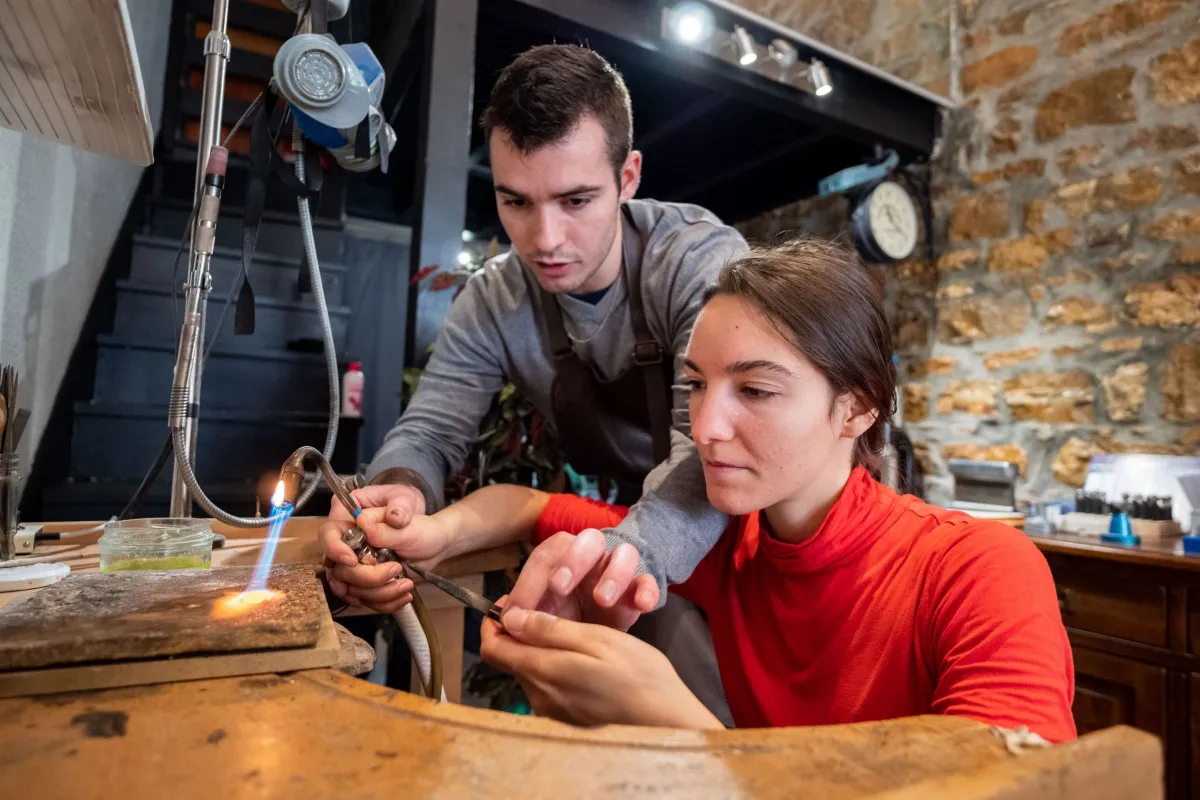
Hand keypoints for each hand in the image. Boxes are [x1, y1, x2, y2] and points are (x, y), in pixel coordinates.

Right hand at [318, 483, 426, 612]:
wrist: (436, 547)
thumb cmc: (422, 528)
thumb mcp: (407, 523)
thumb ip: (384, 526)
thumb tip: (362, 522)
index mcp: (354, 521)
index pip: (328, 533)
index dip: (334, 549)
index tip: (352, 560)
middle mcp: (350, 546)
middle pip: (339, 569)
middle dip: (368, 577)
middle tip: (396, 569)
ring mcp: (357, 567)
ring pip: (352, 589)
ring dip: (381, 592)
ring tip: (406, 584)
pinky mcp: (367, 584)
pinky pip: (366, 600)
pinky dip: (385, 602)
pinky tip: (404, 595)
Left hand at [480, 601, 721, 728]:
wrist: (665, 718)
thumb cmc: (636, 673)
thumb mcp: (596, 638)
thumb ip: (549, 630)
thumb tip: (510, 619)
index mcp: (543, 671)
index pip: (492, 648)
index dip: (494, 621)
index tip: (512, 601)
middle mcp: (539, 695)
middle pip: (510, 658)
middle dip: (520, 632)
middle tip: (549, 610)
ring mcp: (552, 710)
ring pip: (529, 670)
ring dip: (539, 648)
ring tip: (571, 631)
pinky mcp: (566, 718)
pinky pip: (547, 686)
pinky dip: (555, 666)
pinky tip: (582, 657)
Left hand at [506, 529, 658, 630]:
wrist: (604, 646)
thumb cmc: (568, 624)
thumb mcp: (543, 622)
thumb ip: (525, 617)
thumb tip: (501, 617)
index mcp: (563, 560)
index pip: (545, 556)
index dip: (529, 581)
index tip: (519, 612)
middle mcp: (593, 557)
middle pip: (587, 540)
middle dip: (572, 561)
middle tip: (558, 587)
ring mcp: (620, 570)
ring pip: (623, 554)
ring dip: (612, 574)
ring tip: (602, 600)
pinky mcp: (640, 589)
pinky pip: (649, 581)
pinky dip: (647, 589)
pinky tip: (642, 604)